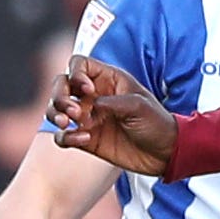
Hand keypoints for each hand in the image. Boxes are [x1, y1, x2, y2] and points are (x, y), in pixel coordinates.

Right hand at [46, 57, 177, 177]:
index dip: (76, 74)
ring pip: (56, 109)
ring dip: (55, 114)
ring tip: (68, 123)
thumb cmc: (156, 123)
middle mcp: (93, 96)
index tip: (88, 91)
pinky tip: (83, 139)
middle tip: (73, 112)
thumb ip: (111, 102)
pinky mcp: (86, 139)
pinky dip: (65, 137)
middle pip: (61, 85)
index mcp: (107, 79)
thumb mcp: (138, 107)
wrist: (164, 153)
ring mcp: (88, 117)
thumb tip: (87, 106)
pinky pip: (63, 136)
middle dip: (59, 96)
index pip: (78, 65)